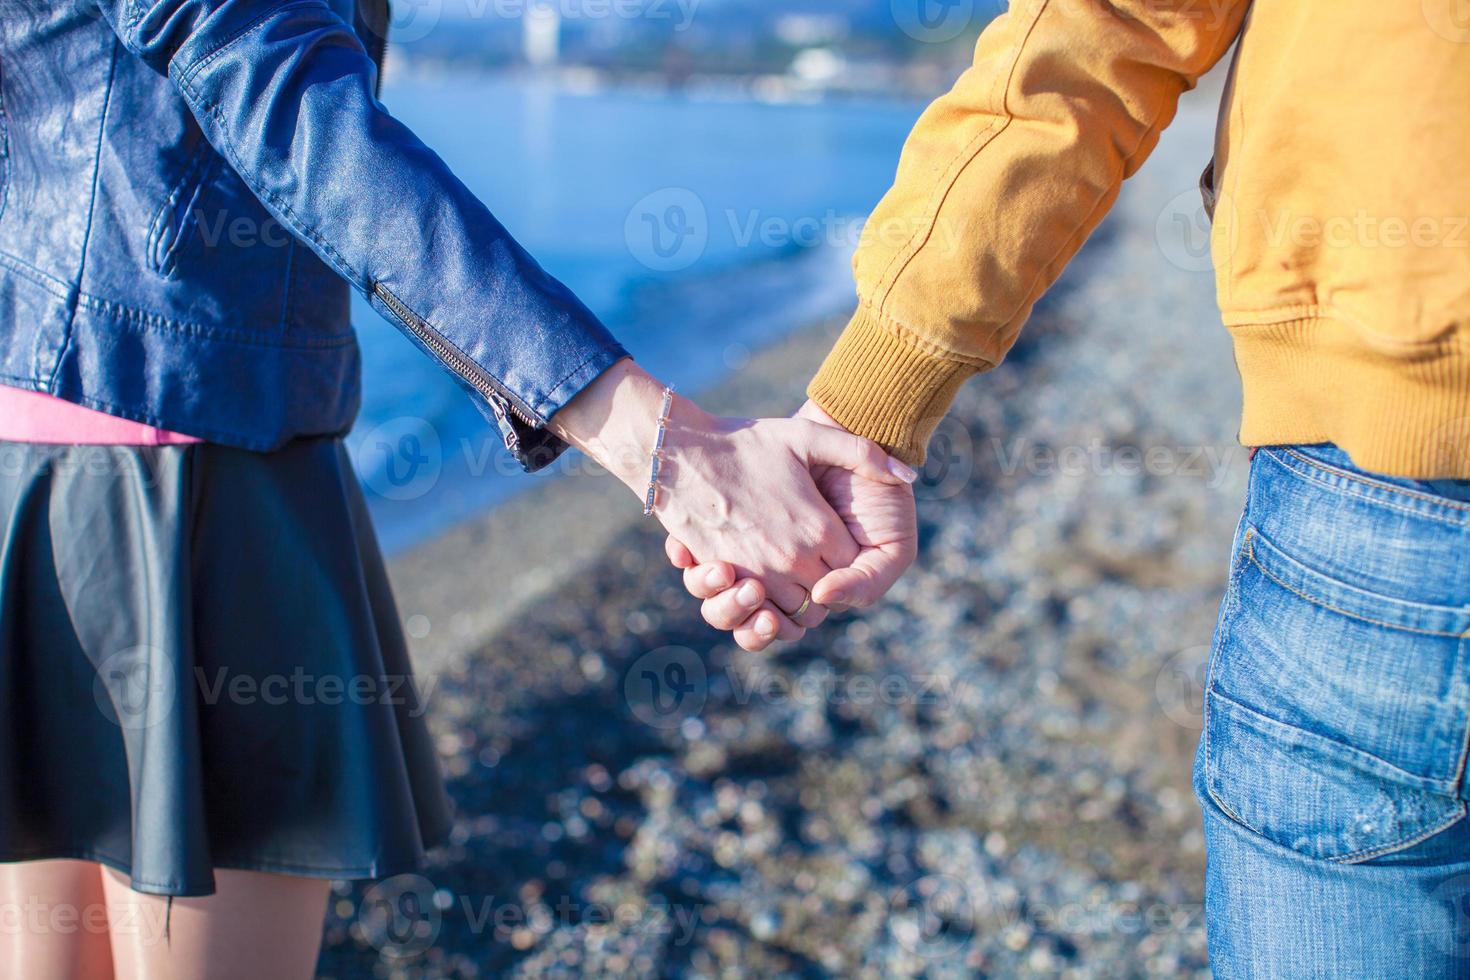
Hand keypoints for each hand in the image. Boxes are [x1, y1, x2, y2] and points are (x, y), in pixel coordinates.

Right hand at [550, 361, 916, 647]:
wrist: (680, 452)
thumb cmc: (745, 441)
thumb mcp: (809, 435)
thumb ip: (863, 452)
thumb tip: (908, 475)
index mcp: (817, 529)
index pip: (851, 566)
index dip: (848, 557)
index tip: (835, 537)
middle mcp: (791, 560)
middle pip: (825, 596)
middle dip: (824, 582)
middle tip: (815, 556)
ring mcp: (757, 574)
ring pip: (793, 612)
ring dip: (794, 600)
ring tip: (790, 572)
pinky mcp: (727, 580)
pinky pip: (756, 613)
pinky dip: (763, 607)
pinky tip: (761, 583)